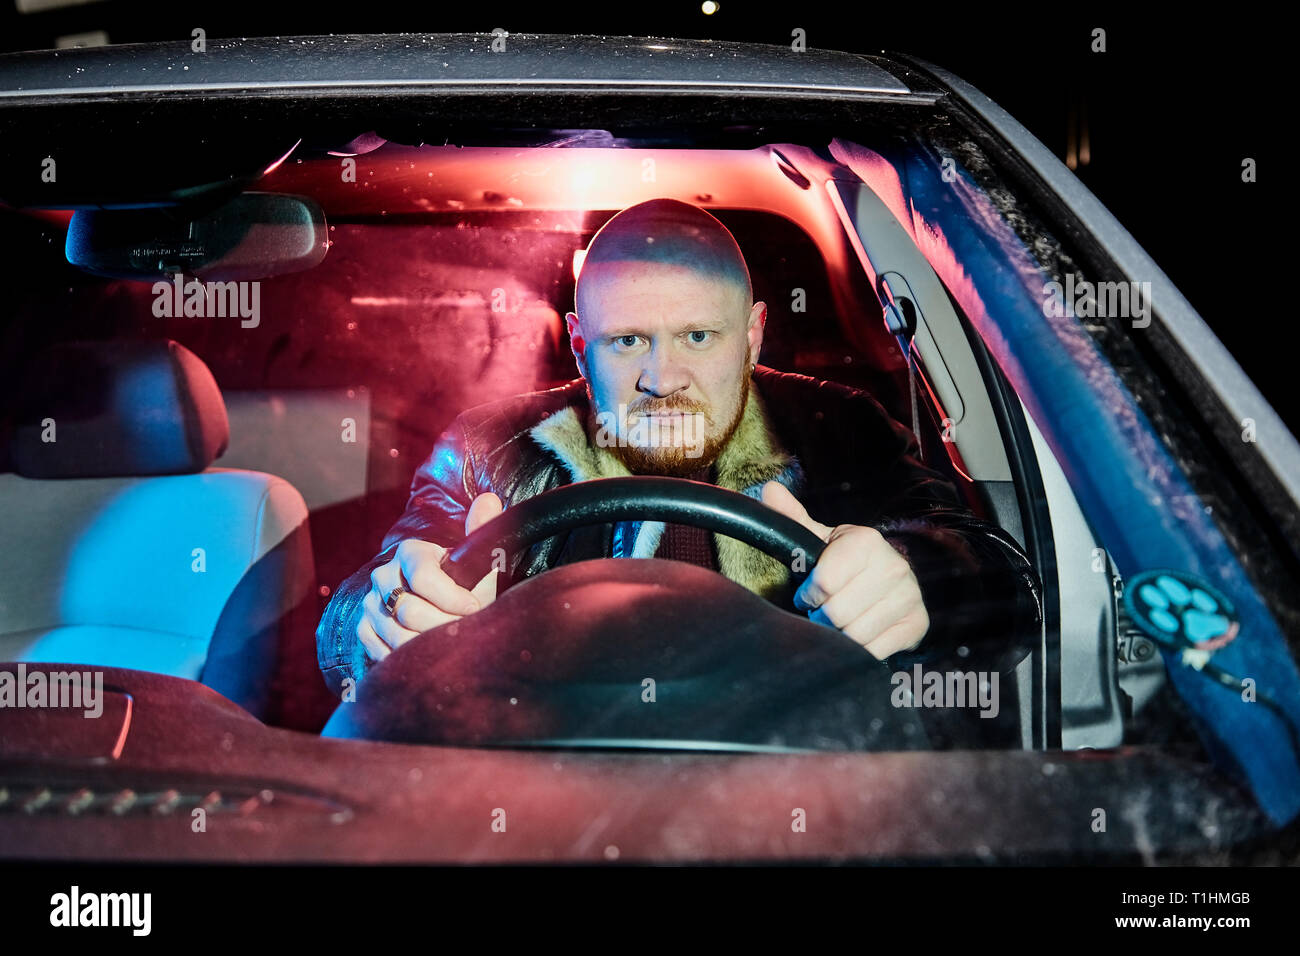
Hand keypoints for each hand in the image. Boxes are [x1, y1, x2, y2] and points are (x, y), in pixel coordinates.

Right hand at [357, 492, 503, 662]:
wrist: (439, 607)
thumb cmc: (464, 585)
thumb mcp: (474, 562)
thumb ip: (481, 531)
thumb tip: (489, 499)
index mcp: (410, 553)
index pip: (422, 576)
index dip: (451, 597)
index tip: (475, 608)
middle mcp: (384, 575)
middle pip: (409, 610)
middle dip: (443, 626)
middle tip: (465, 633)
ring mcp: (371, 603)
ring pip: (397, 634)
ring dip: (429, 645)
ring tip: (452, 646)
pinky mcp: (364, 629)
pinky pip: (383, 650)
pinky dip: (409, 657)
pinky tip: (429, 654)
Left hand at [761, 481, 928, 658]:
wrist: (889, 584)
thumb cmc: (844, 563)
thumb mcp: (819, 539)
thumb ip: (792, 518)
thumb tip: (769, 489)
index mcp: (865, 541)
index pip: (824, 583)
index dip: (808, 595)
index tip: (809, 594)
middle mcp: (893, 565)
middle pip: (837, 613)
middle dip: (823, 618)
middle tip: (824, 611)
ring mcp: (909, 595)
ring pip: (856, 635)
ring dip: (841, 636)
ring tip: (842, 622)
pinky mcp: (917, 623)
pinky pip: (876, 651)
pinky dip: (862, 650)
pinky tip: (860, 633)